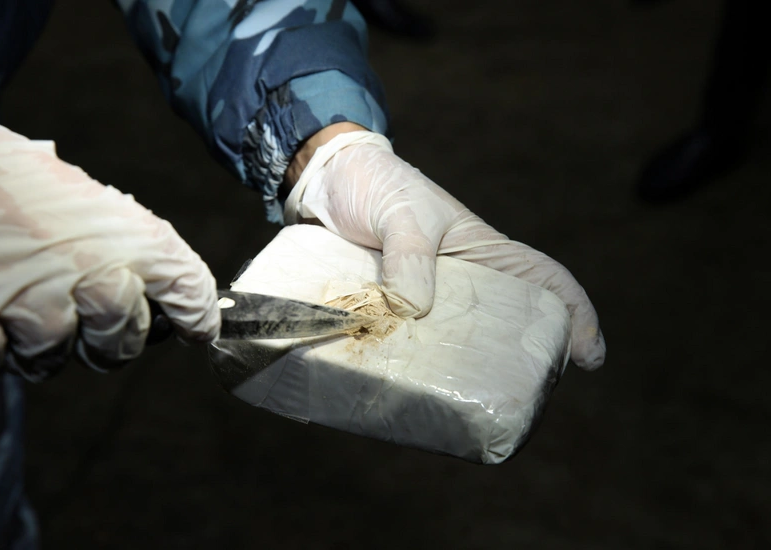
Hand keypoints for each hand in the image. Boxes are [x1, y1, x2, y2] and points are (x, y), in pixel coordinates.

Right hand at [0, 107, 219, 381]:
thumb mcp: (74, 191)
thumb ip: (115, 238)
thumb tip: (142, 287)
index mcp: (123, 231)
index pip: (186, 287)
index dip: (196, 315)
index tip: (198, 328)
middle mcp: (90, 268)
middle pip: (122, 340)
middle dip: (108, 340)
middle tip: (85, 322)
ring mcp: (31, 300)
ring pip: (52, 358)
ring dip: (37, 344)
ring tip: (11, 298)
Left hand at [284, 128, 604, 369]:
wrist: (323, 182)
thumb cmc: (374, 184)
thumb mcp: (400, 212)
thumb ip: (408, 253)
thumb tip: (415, 309)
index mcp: (482, 253)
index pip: (544, 281)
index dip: (575, 315)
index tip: (590, 357)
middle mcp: (463, 283)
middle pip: (509, 328)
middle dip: (522, 365)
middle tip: (517, 401)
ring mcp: (425, 301)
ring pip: (460, 347)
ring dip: (466, 378)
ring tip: (465, 412)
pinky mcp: (390, 312)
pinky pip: (411, 348)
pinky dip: (414, 373)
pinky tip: (406, 398)